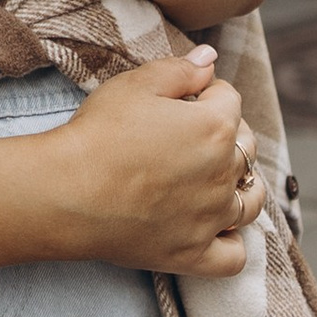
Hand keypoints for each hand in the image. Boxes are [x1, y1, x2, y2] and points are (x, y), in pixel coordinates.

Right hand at [51, 50, 261, 276]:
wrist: (66, 191)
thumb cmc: (98, 133)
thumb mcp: (135, 85)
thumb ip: (181, 70)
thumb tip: (210, 59)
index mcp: (215, 126)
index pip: (229, 99)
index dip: (207, 92)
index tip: (184, 97)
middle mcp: (223, 173)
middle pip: (246, 147)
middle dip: (227, 133)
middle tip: (189, 133)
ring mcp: (212, 218)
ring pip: (250, 202)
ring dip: (243, 186)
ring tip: (219, 179)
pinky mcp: (193, 253)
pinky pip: (234, 257)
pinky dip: (232, 244)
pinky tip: (217, 230)